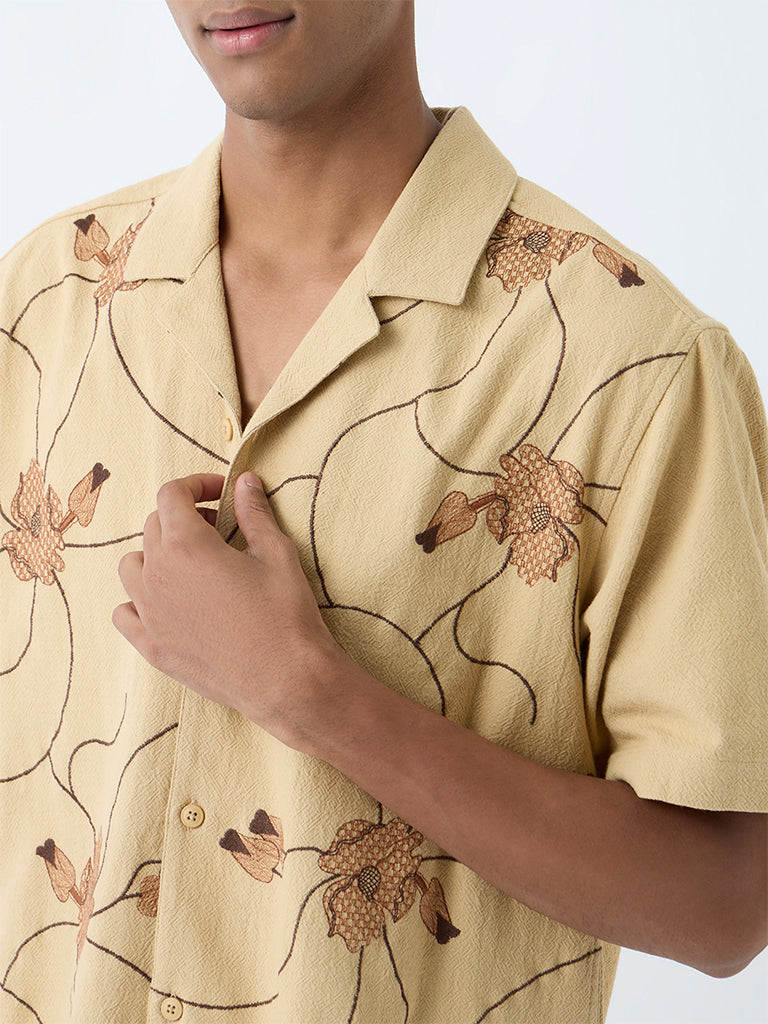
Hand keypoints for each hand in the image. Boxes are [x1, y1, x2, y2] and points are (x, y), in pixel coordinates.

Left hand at [113, 472, 340, 742]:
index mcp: (186, 544)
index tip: (220, 493)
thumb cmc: (285, 614)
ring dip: (155, 555)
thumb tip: (245, 481)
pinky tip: (168, 602)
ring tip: (191, 565)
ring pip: (131, 566)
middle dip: (183, 517)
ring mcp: (148, 613)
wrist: (286, 680)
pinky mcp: (151, 646)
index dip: (196, 484)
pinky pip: (124, 612)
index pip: (171, 494)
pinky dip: (138, 599)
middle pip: (153, 526)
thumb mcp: (276, 552)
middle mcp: (157, 574)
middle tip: (218, 529)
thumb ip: (254, 512)